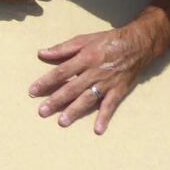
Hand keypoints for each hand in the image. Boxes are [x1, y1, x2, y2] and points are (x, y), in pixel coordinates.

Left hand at [29, 26, 158, 133]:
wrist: (136, 44)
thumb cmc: (106, 41)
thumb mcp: (83, 39)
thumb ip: (62, 48)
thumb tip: (41, 53)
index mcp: (84, 58)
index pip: (61, 72)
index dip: (46, 82)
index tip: (33, 91)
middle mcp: (94, 72)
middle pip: (72, 88)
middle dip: (56, 100)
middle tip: (42, 111)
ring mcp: (106, 83)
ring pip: (88, 98)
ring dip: (75, 110)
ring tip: (62, 121)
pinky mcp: (118, 90)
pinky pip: (110, 105)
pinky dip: (104, 117)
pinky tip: (98, 129)